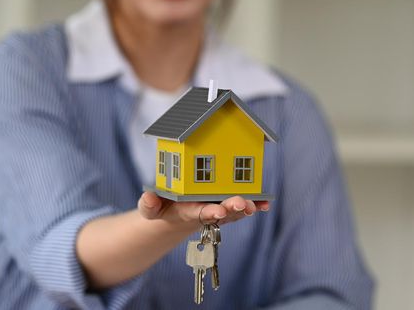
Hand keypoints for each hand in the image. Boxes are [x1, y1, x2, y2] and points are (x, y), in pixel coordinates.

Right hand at [137, 191, 269, 231]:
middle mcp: (207, 212)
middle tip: (241, 204)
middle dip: (232, 208)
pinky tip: (266, 204)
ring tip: (256, 205)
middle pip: (222, 212)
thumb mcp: (152, 208)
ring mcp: (220, 209)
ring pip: (235, 210)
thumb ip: (149, 205)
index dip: (209, 212)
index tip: (218, 211)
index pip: (200, 213)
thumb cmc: (163, 208)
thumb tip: (148, 198)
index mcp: (189, 212)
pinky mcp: (228, 204)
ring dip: (246, 207)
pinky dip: (255, 205)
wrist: (177, 214)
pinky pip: (243, 205)